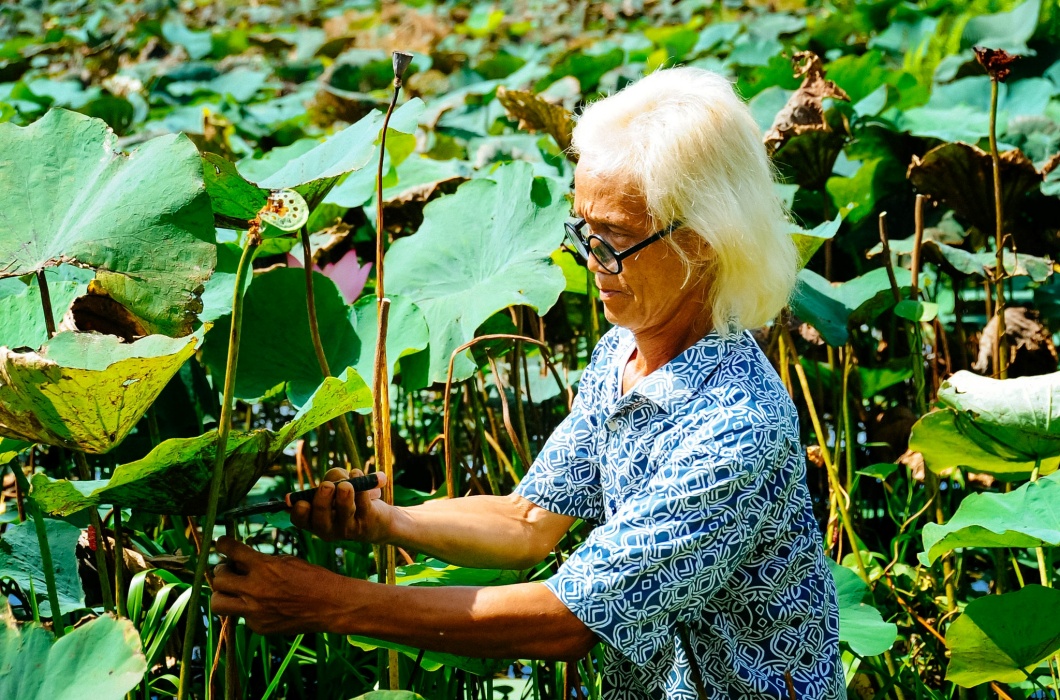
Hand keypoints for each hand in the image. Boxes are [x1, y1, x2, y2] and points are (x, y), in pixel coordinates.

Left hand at [211, 536, 357, 633]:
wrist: (331, 605)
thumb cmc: (313, 578)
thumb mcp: (288, 561)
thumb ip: (262, 562)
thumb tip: (241, 562)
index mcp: (263, 566)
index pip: (230, 550)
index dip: (222, 544)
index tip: (221, 543)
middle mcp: (254, 589)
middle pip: (217, 579)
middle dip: (221, 572)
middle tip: (229, 570)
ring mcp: (254, 611)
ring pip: (217, 603)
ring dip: (222, 594)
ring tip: (233, 591)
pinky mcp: (258, 627)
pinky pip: (242, 617)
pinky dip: (248, 610)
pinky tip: (264, 606)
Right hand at [289, 468, 390, 542]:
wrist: (378, 520)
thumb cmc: (349, 497)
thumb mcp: (336, 485)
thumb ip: (333, 478)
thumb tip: (338, 479)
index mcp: (314, 521)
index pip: (300, 520)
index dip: (298, 511)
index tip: (301, 501)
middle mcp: (329, 529)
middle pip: (321, 520)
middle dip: (323, 502)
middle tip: (326, 486)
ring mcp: (349, 528)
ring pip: (345, 512)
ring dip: (345, 496)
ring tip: (346, 485)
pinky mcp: (368, 522)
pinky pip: (364, 502)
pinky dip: (362, 485)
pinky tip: (357, 474)